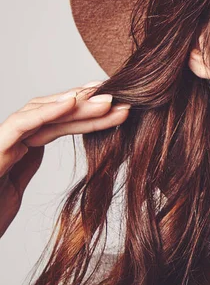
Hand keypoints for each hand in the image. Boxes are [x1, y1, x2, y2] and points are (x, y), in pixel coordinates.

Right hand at [0, 82, 130, 238]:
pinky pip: (21, 124)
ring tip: (108, 99)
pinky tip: (72, 102)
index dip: (88, 115)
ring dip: (77, 104)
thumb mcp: (12, 188)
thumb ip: (25, 164)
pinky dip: (47, 111)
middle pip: (55, 114)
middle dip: (89, 105)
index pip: (59, 124)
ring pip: (43, 113)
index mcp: (18, 146)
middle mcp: (11, 138)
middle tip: (123, 97)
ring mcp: (2, 140)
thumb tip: (40, 149)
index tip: (117, 108)